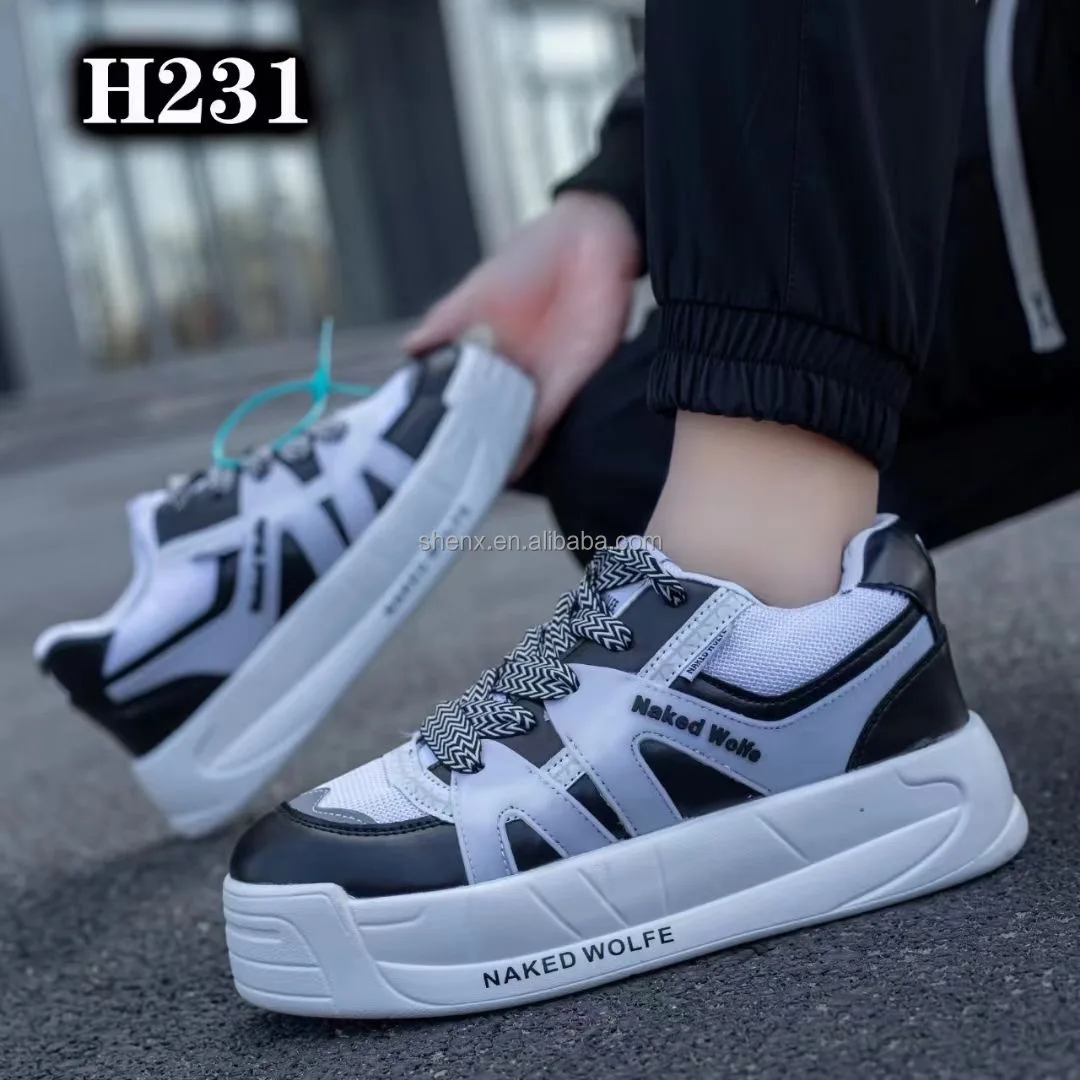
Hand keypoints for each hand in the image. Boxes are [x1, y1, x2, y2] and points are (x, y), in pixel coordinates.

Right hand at [404, 192, 641, 473]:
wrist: (589, 240)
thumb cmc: (530, 259)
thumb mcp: (479, 290)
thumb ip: (446, 322)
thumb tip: (409, 350)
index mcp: (483, 352)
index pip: (457, 395)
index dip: (440, 422)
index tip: (416, 452)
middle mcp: (509, 374)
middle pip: (485, 420)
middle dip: (468, 449)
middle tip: (441, 482)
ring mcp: (537, 382)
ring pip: (513, 427)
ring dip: (497, 454)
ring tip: (470, 487)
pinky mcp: (569, 382)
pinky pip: (544, 419)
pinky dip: (527, 443)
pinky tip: (508, 468)